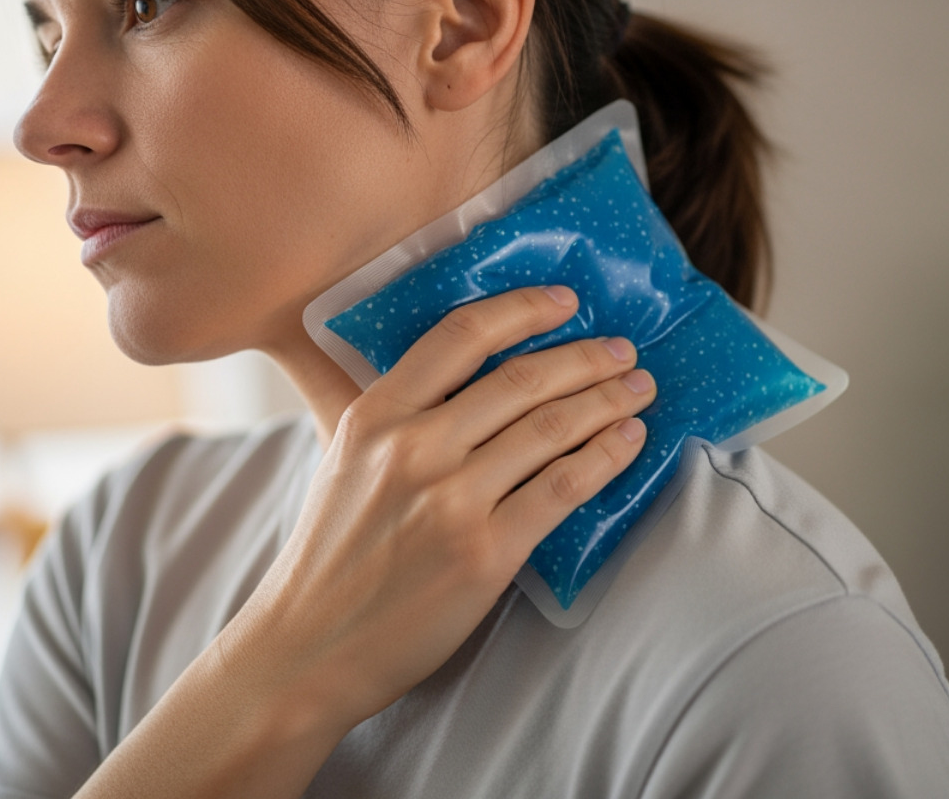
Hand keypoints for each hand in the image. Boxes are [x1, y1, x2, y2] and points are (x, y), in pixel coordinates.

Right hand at [223, 284, 654, 728]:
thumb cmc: (333, 553)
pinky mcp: (485, 552)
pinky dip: (605, 458)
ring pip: (551, 428)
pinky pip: (563, 488)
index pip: (461, 336)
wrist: (310, 647)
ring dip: (608, 401)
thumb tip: (465, 370)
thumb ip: (396, 410)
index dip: (522, 310)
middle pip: (521, 380)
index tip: (564, 301)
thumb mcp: (345, 458)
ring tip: (637, 391)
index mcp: (376, 414)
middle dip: (586, 357)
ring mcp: (451, 500)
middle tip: (622, 351)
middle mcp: (414, 447)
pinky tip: (628, 442)